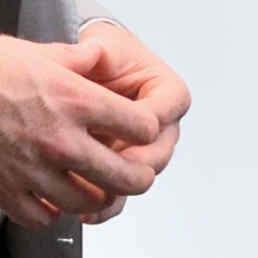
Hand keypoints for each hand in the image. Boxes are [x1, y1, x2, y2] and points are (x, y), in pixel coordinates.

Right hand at [0, 30, 167, 229]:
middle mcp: (61, 140)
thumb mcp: (33, 51)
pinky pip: (45, 217)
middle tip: (128, 171)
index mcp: (74, 100)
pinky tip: (48, 194)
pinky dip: (52, 210)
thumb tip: (100, 59)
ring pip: (89, 203)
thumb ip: (75, 61)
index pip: (142, 127)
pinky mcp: (4, 193)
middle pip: (127, 178)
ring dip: (93, 195)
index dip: (145, 129)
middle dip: (136, 176)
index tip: (137, 129)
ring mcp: (33, 172)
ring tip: (87, 183)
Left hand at [71, 21, 194, 220]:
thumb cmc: (103, 57)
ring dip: (119, 186)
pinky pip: (125, 192)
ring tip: (93, 189)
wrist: (90, 73)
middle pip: (158, 153)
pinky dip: (108, 203)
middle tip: (108, 164)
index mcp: (168, 94)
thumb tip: (93, 53)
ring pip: (142, 178)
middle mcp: (164, 126)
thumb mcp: (102, 47)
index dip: (143, 124)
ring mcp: (148, 151)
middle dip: (132, 162)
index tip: (121, 128)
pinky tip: (88, 210)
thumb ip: (97, 50)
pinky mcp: (128, 170)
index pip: (164, 113)